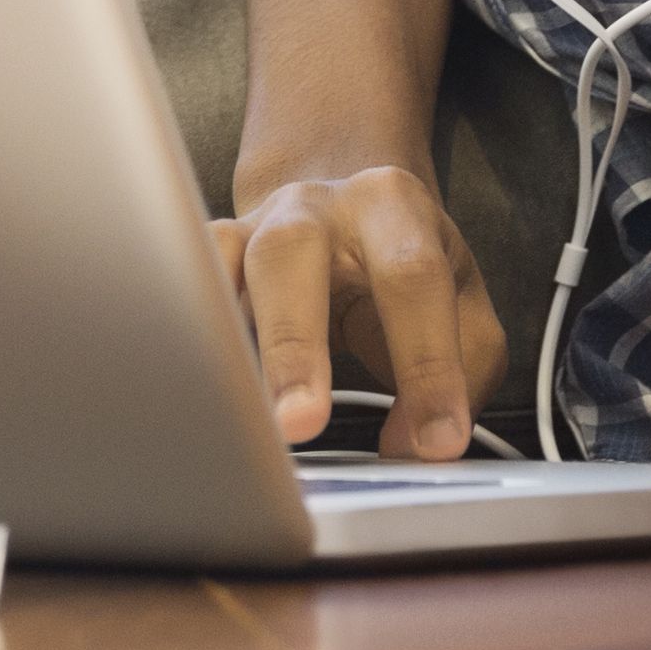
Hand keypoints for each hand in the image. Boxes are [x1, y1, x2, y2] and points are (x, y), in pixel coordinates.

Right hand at [212, 165, 514, 458]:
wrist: (346, 216)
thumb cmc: (403, 268)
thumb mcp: (462, 308)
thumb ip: (461, 374)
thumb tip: (408, 444)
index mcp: (391, 205)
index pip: (412, 278)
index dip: (427, 363)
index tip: (437, 441)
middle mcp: (313, 205)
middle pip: (292, 253)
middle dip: (295, 344)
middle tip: (303, 425)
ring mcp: (251, 228)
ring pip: (223, 266)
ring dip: (232, 348)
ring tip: (248, 422)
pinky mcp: (213, 259)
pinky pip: (188, 290)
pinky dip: (194, 340)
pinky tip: (208, 395)